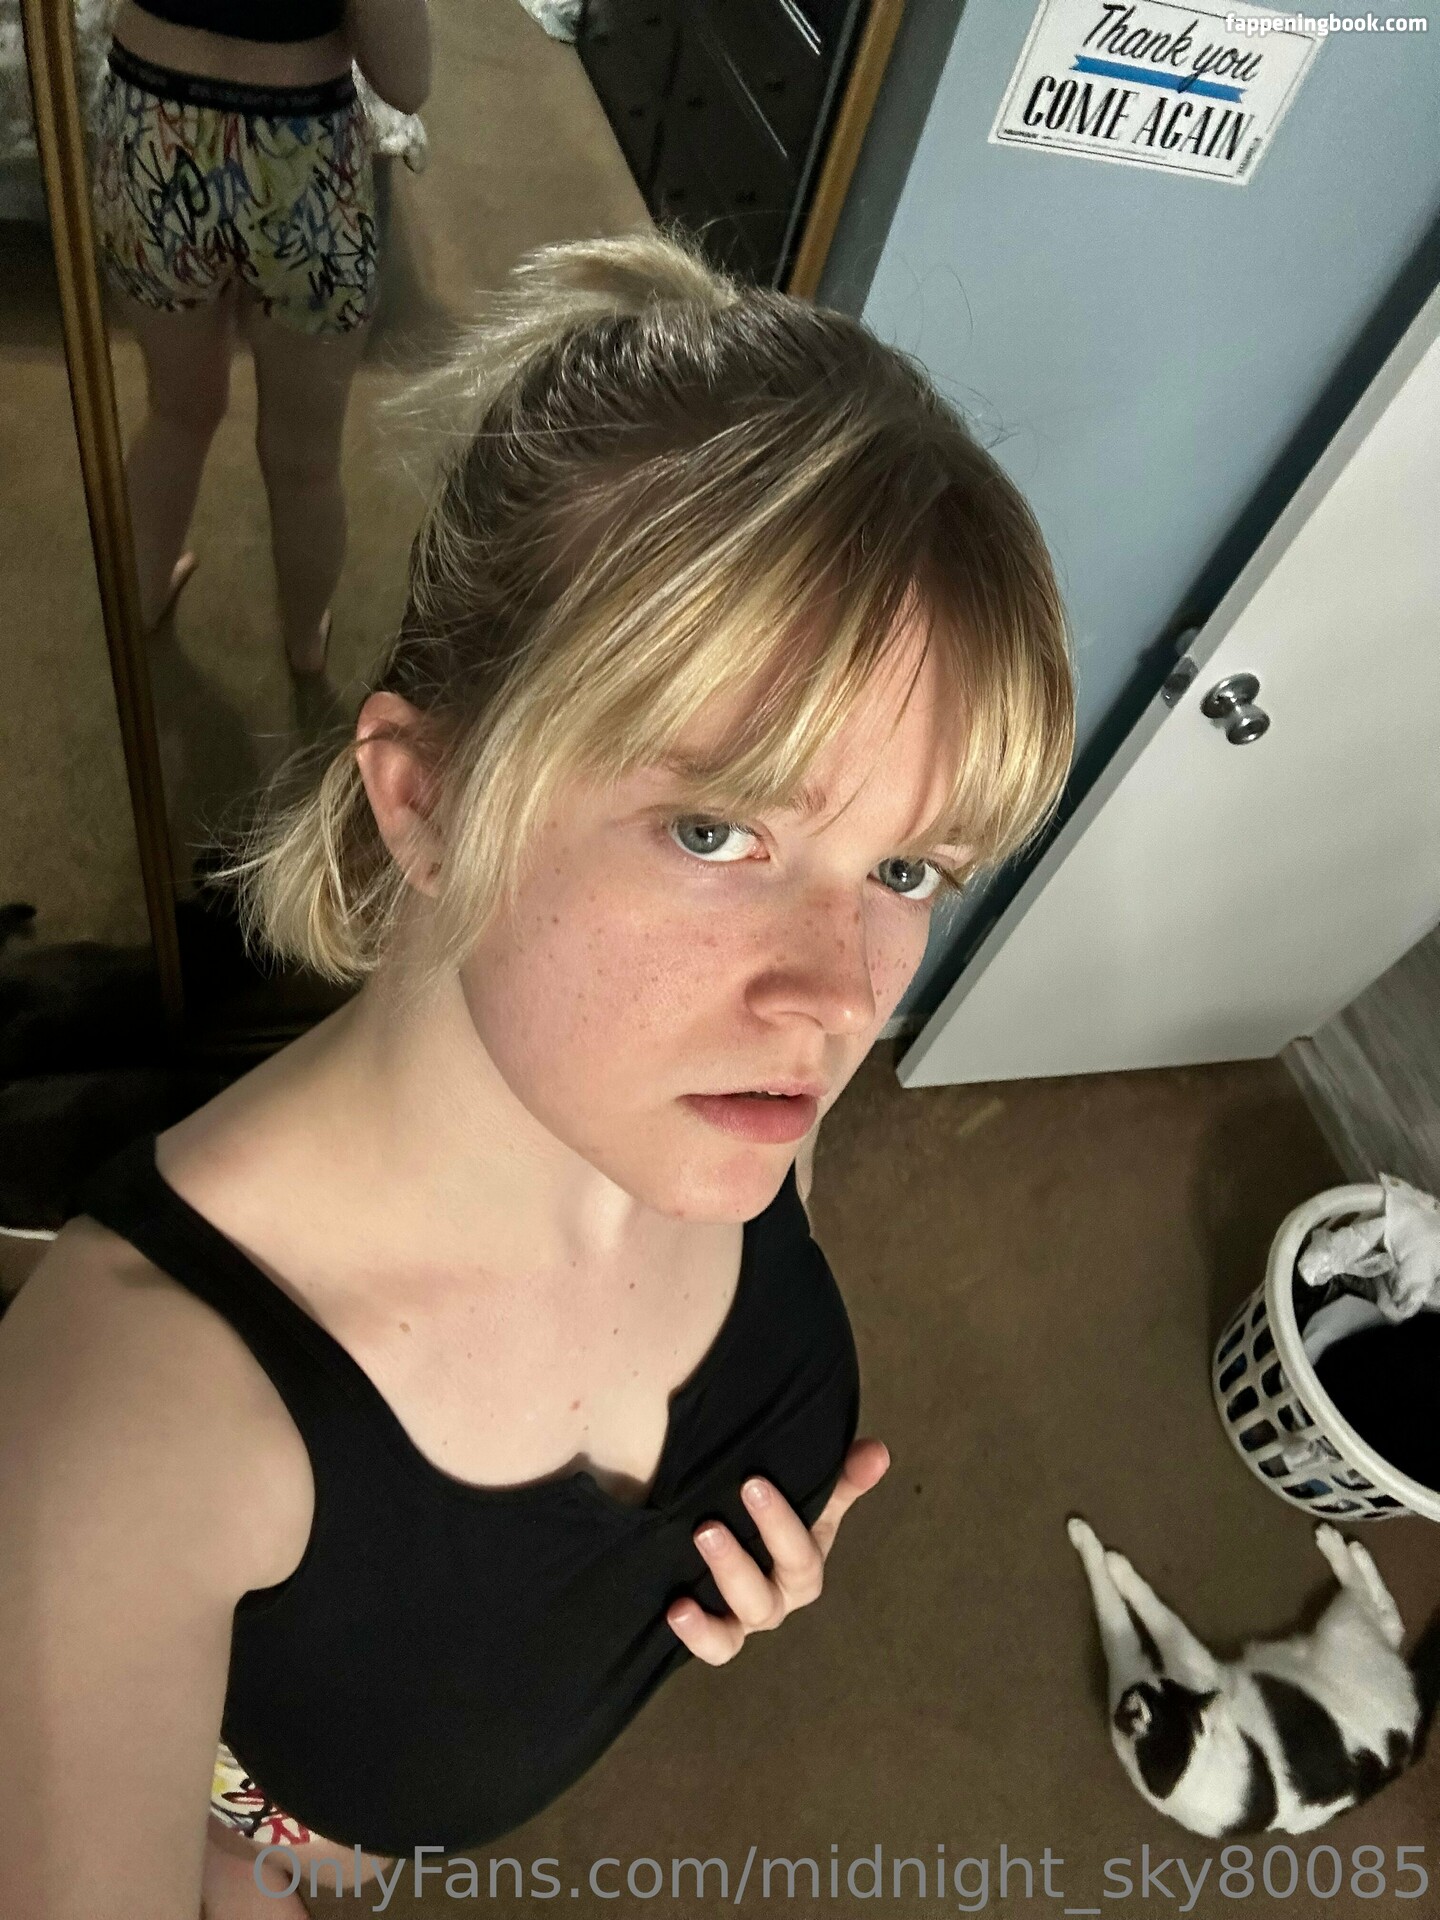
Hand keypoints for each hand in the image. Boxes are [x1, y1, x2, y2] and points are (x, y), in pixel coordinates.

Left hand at [665, 1438, 889, 1665]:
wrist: (733, 1519)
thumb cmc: (780, 1504)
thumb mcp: (809, 1488)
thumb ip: (842, 1474)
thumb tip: (878, 1452)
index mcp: (803, 1563)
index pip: (800, 1556)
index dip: (780, 1526)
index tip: (752, 1485)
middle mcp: (778, 1596)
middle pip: (766, 1597)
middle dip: (736, 1563)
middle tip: (708, 1526)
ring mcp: (745, 1616)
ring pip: (739, 1622)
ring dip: (717, 1592)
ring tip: (692, 1555)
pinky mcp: (715, 1627)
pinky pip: (714, 1646)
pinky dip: (697, 1634)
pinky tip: (676, 1609)